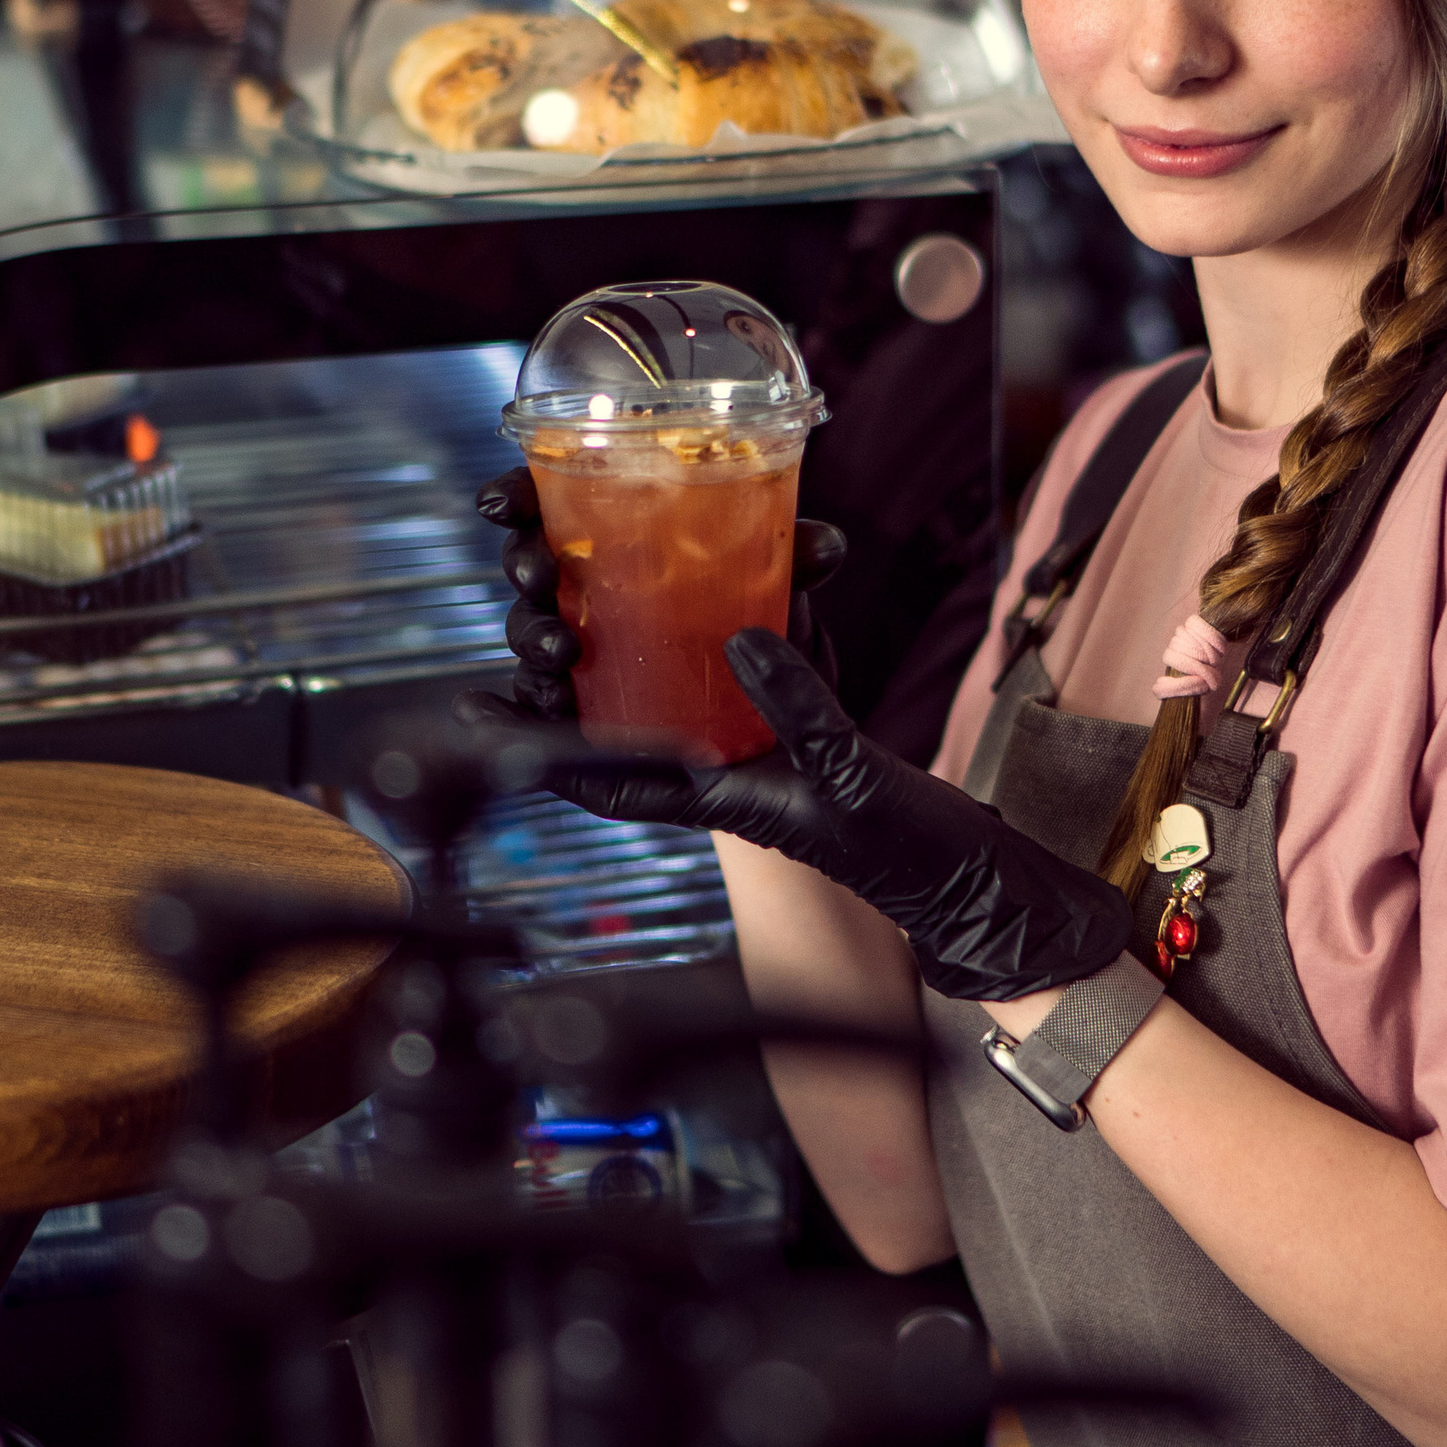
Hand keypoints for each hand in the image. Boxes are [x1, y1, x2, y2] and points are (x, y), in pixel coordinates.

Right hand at [472, 466, 845, 721]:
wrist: (794, 738)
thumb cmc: (775, 647)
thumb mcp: (787, 596)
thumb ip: (795, 563)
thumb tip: (825, 545)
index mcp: (627, 546)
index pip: (555, 505)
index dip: (520, 496)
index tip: (502, 501)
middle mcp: (597, 597)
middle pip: (532, 565)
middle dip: (524, 564)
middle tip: (542, 573)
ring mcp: (590, 660)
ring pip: (532, 638)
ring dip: (529, 638)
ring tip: (559, 651)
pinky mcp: (590, 725)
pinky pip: (538, 718)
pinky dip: (510, 714)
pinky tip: (495, 709)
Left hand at [544, 629, 1133, 1005]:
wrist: (973, 874)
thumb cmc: (908, 852)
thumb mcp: (850, 776)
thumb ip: (800, 708)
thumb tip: (743, 634)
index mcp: (718, 794)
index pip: (607, 773)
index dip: (537, 746)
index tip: (472, 714)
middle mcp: (728, 767)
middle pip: (634, 714)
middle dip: (582, 672)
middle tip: (531, 607)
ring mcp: (765, 745)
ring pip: (689, 681)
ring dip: (653, 633)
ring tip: (604, 578)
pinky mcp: (806, 727)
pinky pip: (758, 665)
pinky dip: (748, 621)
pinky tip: (740, 572)